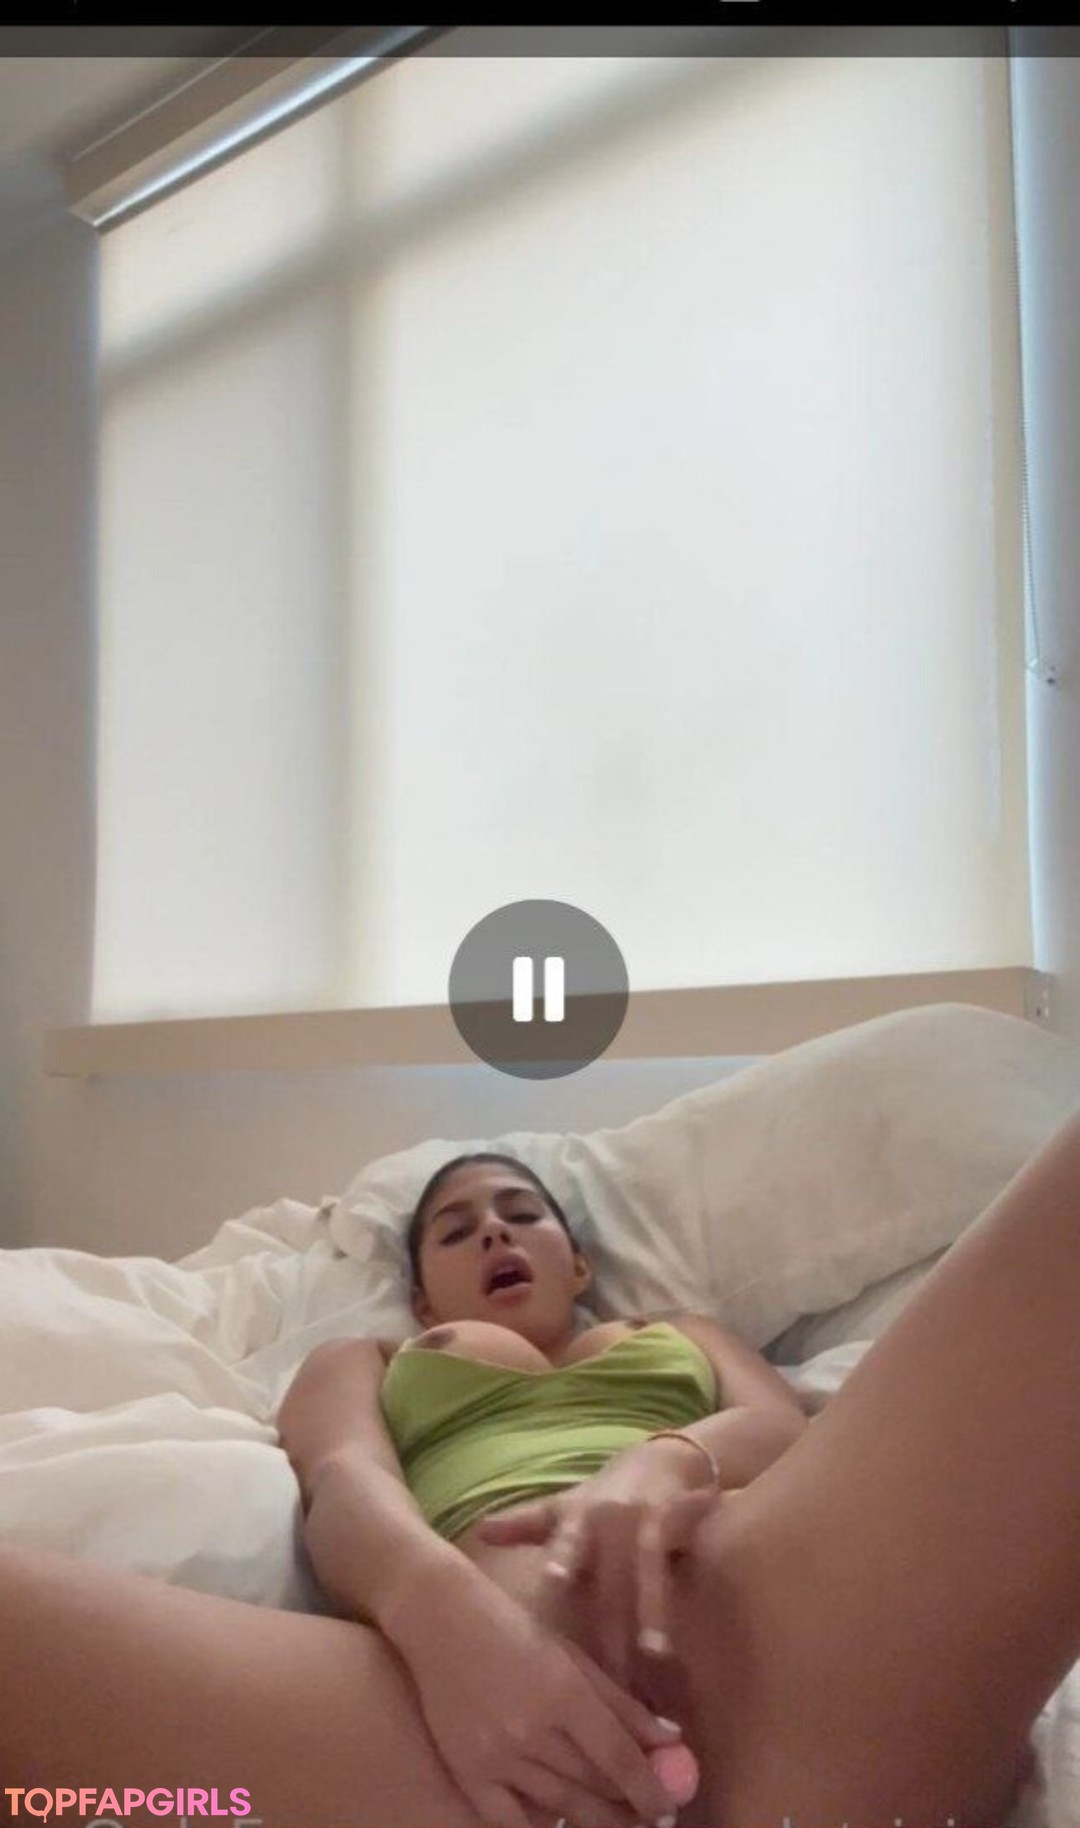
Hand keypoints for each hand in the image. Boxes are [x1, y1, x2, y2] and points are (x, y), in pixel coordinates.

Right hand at [391, 1563, 686, 1827]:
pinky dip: (539, 1827)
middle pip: (593, 1786)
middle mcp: (531, 1729)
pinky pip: (509, 1821)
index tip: (669, 1808)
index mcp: (563, 1691)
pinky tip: (560, 1824)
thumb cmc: (514, 1628)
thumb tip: (668, 1741)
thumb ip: (620, 1702)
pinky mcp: (466, 1772)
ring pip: (559, 1805)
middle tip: (648, 1817)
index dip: (649, 1790)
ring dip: (594, 1820)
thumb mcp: (573, 1656)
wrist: (439, 1620)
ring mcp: (495, 1756)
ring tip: (615, 1821)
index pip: (618, 1758)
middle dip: (627, 1808)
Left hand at [474, 1438, 720, 1685]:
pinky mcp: (676, 1526)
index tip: (556, 1579)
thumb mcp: (564, 1508)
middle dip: (609, 1620)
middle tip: (607, 1670)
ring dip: (651, 1612)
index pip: (567, 1540)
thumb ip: (525, 1525)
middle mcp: (612, 1517)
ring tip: (654, 1653)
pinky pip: (674, 1569)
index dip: (563, 1558)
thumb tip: (479, 1531)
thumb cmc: (603, 1495)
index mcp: (579, 1515)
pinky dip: (675, 1600)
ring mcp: (647, 1521)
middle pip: (609, 1573)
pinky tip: (680, 1635)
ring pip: (647, 1573)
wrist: (663, 1459)